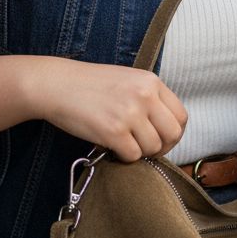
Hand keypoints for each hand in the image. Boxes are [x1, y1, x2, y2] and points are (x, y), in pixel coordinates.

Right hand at [32, 59, 187, 161]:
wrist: (55, 85)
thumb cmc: (89, 85)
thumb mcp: (127, 80)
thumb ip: (149, 98)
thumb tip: (165, 128)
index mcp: (151, 82)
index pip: (181, 116)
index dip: (174, 133)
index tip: (161, 139)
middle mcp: (144, 96)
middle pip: (173, 135)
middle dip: (162, 147)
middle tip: (145, 148)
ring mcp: (130, 114)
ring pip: (153, 148)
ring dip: (139, 152)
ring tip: (122, 144)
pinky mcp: (113, 132)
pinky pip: (132, 156)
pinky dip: (123, 157)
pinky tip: (111, 147)